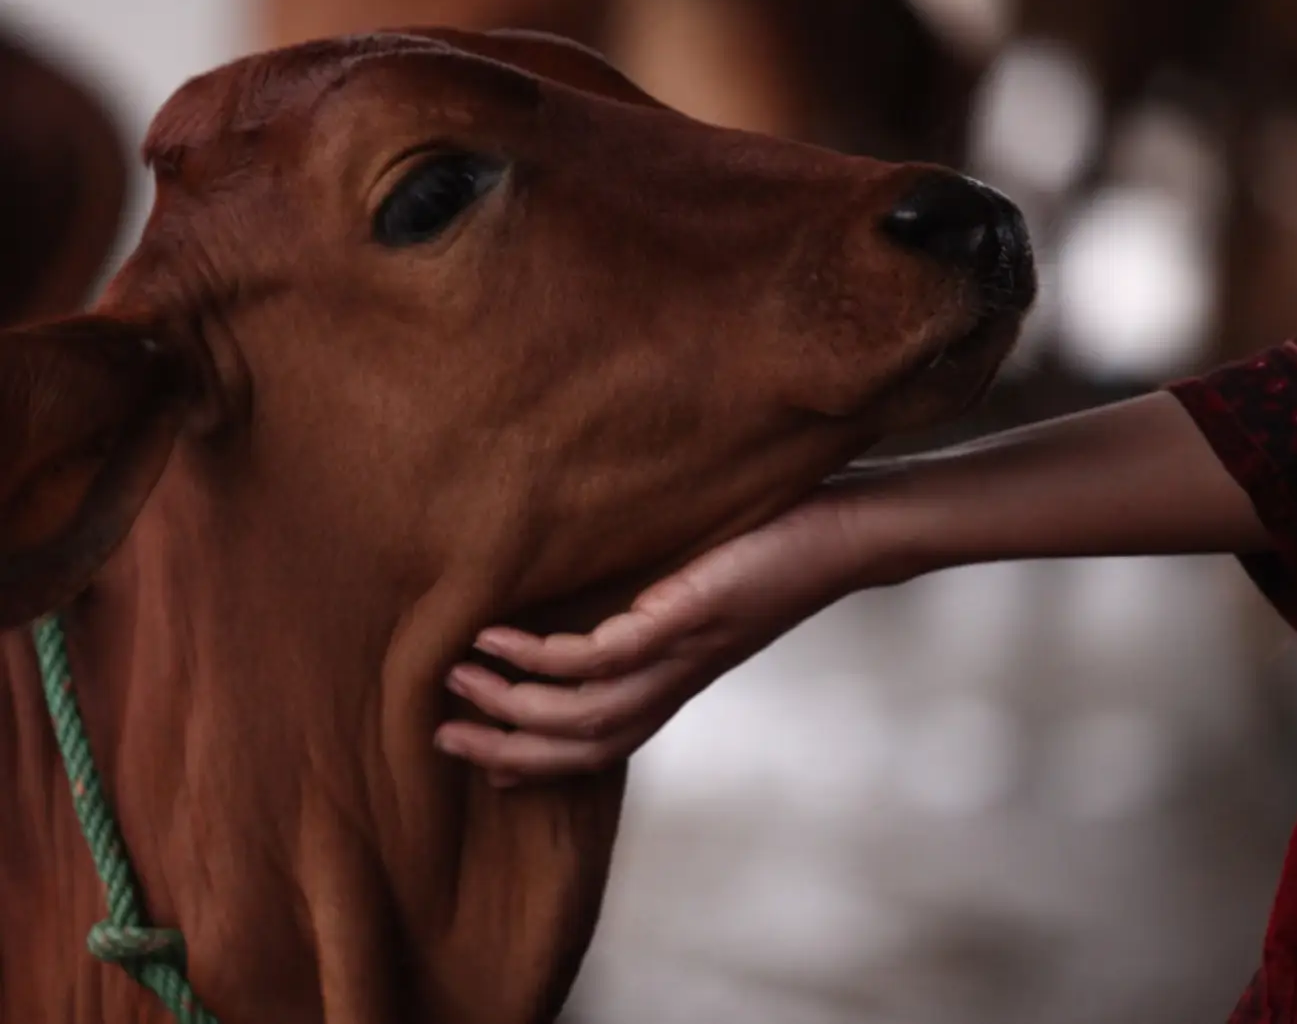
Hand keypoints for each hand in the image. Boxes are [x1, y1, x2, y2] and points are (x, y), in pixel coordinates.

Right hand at [433, 492, 876, 785]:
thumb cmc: (772, 560)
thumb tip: (604, 613)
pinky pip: (598, 655)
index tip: (480, 765)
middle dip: (505, 750)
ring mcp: (677, 656)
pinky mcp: (682, 619)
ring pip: (579, 713)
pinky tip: (499, 634)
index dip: (535, 765)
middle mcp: (671, 684)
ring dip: (509, 705)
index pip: (597, 747)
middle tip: (440, 736)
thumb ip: (656, 614)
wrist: (844, 543)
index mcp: (673, 683)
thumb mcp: (703, 597)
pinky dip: (540, 654)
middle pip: (577, 747)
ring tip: (455, 677)